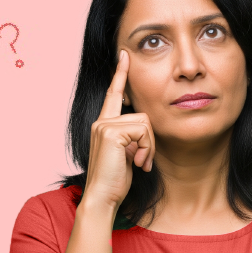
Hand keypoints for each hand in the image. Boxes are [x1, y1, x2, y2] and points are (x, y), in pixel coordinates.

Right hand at [82, 49, 155, 210]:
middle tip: (142, 161)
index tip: (124, 55)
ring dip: (149, 147)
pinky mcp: (110, 132)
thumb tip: (144, 132)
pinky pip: (143, 131)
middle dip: (149, 140)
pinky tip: (137, 164)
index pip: (114, 94)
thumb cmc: (116, 180)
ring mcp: (104, 125)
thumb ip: (132, 138)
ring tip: (139, 164)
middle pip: (142, 115)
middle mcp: (101, 121)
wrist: (103, 198)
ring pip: (145, 123)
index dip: (120, 74)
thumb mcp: (127, 154)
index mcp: (104, 124)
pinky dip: (146, 149)